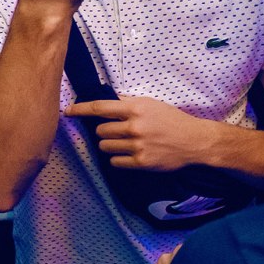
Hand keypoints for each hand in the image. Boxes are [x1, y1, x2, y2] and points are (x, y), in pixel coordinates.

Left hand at [65, 96, 217, 171]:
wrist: (195, 141)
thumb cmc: (172, 120)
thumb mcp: (151, 104)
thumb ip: (128, 103)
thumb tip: (106, 101)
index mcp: (136, 109)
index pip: (99, 108)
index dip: (80, 109)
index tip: (68, 111)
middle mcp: (134, 127)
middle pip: (100, 130)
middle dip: (106, 131)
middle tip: (120, 132)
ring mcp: (137, 145)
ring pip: (105, 146)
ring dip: (110, 145)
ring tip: (126, 142)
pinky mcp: (141, 162)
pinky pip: (114, 161)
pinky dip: (118, 158)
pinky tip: (130, 153)